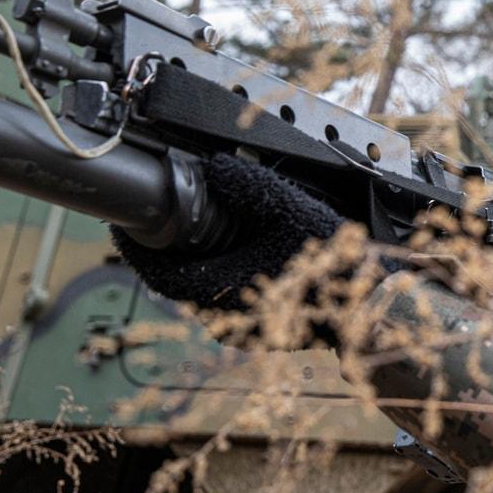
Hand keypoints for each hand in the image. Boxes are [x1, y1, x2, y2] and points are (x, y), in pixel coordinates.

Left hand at [111, 153, 342, 309]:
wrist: (369, 306)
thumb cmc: (333, 266)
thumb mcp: (290, 212)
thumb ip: (249, 188)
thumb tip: (214, 166)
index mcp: (223, 294)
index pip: (160, 272)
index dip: (135, 244)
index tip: (123, 217)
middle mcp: (223, 318)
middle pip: (176, 278)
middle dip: (163, 243)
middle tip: (157, 207)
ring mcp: (238, 326)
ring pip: (197, 287)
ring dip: (189, 255)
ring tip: (188, 219)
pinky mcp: (254, 325)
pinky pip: (219, 294)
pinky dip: (213, 267)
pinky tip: (225, 243)